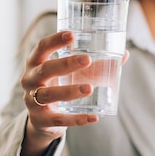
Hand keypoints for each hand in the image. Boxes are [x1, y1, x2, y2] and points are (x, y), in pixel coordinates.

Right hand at [19, 30, 128, 155]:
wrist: (43, 120)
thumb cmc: (59, 86)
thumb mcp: (71, 74)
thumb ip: (95, 64)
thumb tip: (124, 54)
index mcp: (36, 63)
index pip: (41, 47)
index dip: (55, 40)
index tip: (72, 34)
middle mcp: (30, 80)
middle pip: (45, 70)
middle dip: (65, 64)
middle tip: (87, 60)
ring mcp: (33, 101)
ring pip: (49, 95)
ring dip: (69, 91)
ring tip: (90, 88)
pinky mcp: (41, 120)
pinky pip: (59, 120)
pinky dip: (77, 119)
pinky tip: (94, 117)